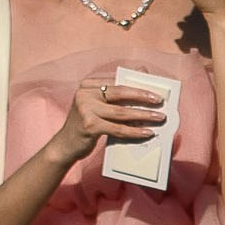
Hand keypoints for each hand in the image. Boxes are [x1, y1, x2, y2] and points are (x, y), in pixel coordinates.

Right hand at [53, 75, 169, 166]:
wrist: (65, 145)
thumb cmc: (86, 124)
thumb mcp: (97, 106)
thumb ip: (114, 95)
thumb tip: (140, 78)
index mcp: (88, 85)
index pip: (117, 82)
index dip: (137, 84)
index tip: (155, 89)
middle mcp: (85, 94)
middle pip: (120, 93)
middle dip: (143, 96)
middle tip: (159, 101)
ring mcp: (85, 109)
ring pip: (121, 112)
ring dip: (144, 115)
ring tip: (159, 117)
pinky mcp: (89, 126)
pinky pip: (118, 128)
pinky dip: (135, 131)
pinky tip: (147, 132)